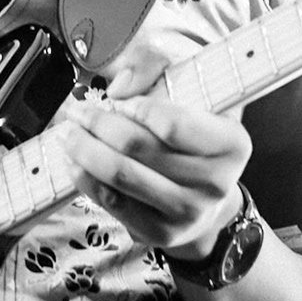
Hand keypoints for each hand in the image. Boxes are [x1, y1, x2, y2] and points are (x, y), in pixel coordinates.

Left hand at [58, 58, 251, 260]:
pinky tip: (75, 162)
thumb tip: (119, 88)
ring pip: (121, 177)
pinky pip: (113, 203)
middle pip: (139, 148)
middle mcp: (216, 182)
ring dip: (85, 151)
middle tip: (76, 111)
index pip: (174, 125)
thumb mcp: (190, 88)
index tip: (117, 100)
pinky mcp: (161, 233)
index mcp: (232, 143)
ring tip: (70, 134)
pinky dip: (87, 179)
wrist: (206, 194)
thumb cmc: (194, 132)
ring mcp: (188, 212)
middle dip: (98, 124)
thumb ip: (155, 67)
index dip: (138, 109)